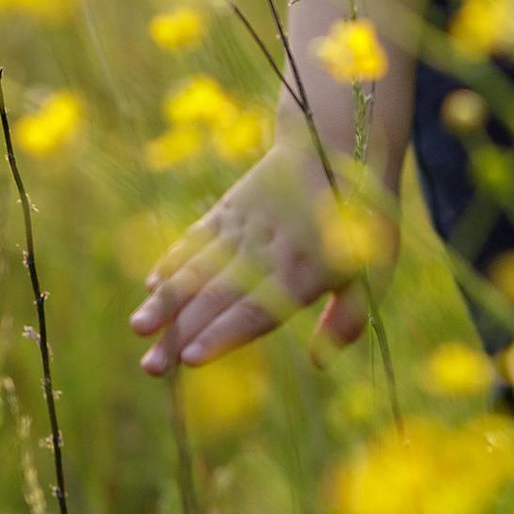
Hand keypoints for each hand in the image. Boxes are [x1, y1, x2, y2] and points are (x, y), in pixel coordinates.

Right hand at [129, 141, 395, 372]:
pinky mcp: (228, 210)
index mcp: (305, 271)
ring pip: (197, 269)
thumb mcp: (375, 272)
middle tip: (152, 368)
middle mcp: (268, 250)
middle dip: (181, 333)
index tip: (192, 358)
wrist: (338, 145)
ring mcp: (244, 227)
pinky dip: (172, 261)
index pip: (257, 309)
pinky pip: (195, 239)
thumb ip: (347, 320)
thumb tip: (319, 364)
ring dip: (166, 303)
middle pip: (217, 297)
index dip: (223, 334)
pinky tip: (152, 287)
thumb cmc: (362, 224)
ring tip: (138, 328)